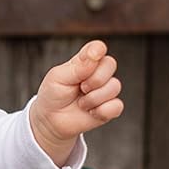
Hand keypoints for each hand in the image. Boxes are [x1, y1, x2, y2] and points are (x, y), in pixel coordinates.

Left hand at [30, 40, 122, 164]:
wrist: (51, 120)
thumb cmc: (53, 94)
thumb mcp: (58, 77)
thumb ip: (77, 67)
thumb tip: (95, 54)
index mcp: (85, 61)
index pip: (98, 48)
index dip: (97, 51)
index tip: (91, 57)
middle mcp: (99, 72)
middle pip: (110, 64)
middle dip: (93, 79)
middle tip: (79, 88)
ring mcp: (106, 90)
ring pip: (114, 87)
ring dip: (93, 98)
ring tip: (81, 103)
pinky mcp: (110, 108)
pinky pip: (117, 106)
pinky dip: (101, 111)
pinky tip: (90, 112)